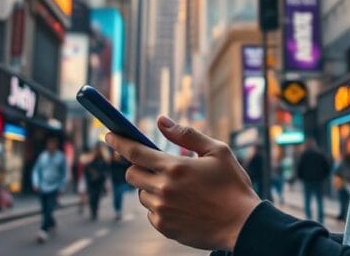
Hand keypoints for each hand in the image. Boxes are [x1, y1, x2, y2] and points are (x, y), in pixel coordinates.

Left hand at [106, 116, 259, 250]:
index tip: (107, 135)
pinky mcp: (165, 227)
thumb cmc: (233, 185)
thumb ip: (187, 135)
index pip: (135, 152)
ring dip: (151, 188)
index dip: (118, 142)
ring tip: (178, 189)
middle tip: (157, 166)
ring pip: (142, 194)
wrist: (243, 225)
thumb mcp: (217, 151)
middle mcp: (164, 189)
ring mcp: (162, 210)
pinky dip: (160, 206)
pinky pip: (151, 213)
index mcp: (175, 167)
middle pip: (132, 174)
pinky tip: (181, 205)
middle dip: (138, 167)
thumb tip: (161, 121)